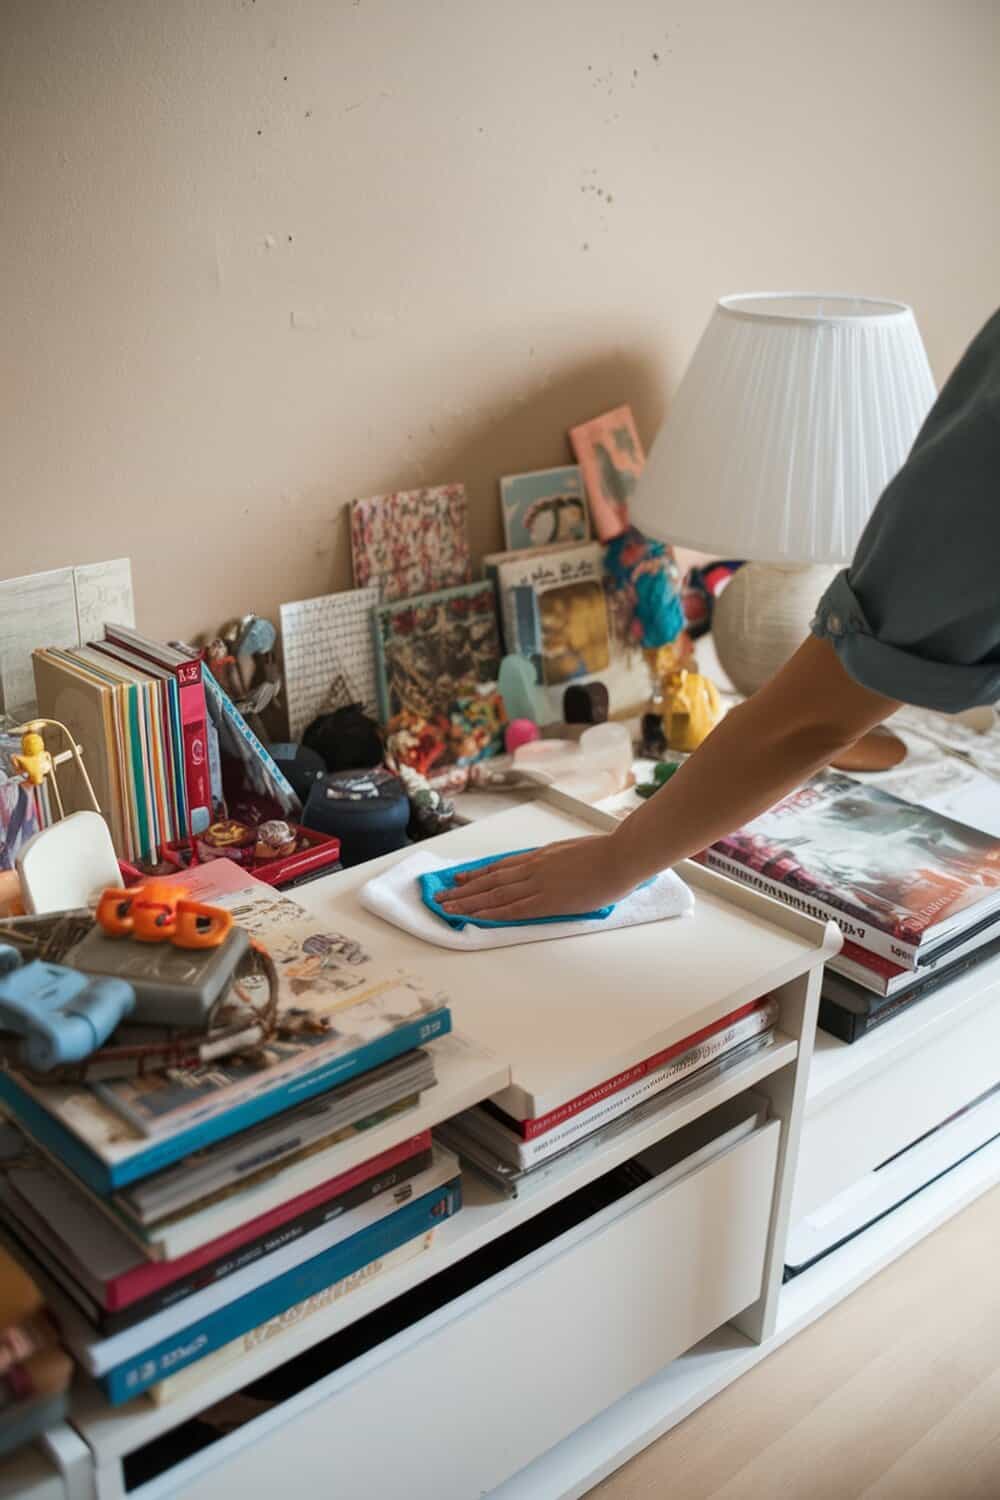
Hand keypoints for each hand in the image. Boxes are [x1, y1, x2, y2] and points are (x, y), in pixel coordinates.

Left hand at [438, 836, 635, 921]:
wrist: (620, 856)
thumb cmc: (606, 854)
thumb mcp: (574, 852)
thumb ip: (558, 862)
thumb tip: (553, 871)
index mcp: (540, 855)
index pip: (501, 866)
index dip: (478, 873)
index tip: (460, 878)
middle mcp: (533, 867)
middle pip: (490, 879)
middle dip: (464, 889)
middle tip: (442, 896)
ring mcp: (539, 883)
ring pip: (494, 893)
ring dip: (469, 901)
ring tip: (448, 908)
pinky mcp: (548, 900)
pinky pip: (513, 908)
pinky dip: (491, 913)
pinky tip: (476, 918)